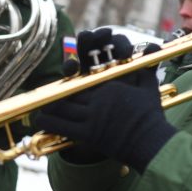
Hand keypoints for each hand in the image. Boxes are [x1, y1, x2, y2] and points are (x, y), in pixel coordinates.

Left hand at [34, 33, 173, 172]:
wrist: (152, 143)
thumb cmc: (151, 116)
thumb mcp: (148, 89)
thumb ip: (145, 70)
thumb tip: (152, 48)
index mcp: (109, 87)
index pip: (84, 81)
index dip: (71, 80)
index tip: (62, 78)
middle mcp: (98, 99)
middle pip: (70, 93)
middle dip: (56, 93)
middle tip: (45, 94)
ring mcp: (92, 116)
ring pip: (63, 107)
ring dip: (49, 106)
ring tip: (39, 106)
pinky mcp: (88, 134)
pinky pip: (62, 126)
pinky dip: (48, 121)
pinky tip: (39, 120)